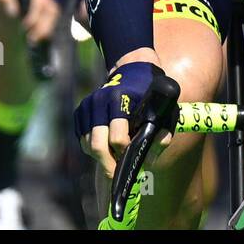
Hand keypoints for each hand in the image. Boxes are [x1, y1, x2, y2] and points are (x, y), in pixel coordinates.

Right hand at [74, 54, 170, 176]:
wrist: (132, 69)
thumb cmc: (150, 92)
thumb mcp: (163, 108)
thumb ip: (163, 132)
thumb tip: (150, 159)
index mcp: (120, 99)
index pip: (117, 137)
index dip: (125, 152)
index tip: (133, 158)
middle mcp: (100, 101)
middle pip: (97, 145)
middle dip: (108, 163)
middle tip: (118, 173)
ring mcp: (88, 105)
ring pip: (88, 144)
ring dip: (100, 156)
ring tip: (115, 158)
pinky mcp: (80, 111)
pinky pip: (83, 139)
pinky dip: (92, 148)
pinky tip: (107, 147)